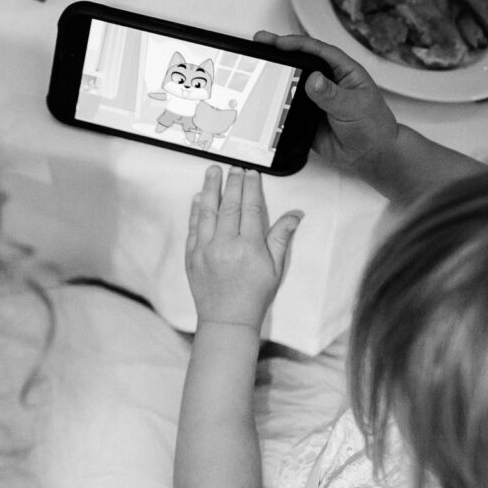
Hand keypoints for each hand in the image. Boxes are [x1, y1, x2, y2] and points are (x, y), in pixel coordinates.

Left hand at [185, 166, 302, 330]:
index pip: (250, 209)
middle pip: (229, 206)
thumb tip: (296, 213)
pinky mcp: (191, 257)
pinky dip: (195, 211)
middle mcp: (225, 245)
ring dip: (209, 190)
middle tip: (234, 167)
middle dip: (232, 183)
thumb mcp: (275, 269)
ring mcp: (205, 250)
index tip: (251, 173)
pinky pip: (193, 228)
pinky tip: (197, 198)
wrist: (226, 320)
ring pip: (207, 212)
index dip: (251, 188)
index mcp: (248, 247)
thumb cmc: (254, 295)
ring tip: (212, 171)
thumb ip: (281, 238)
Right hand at [253, 32, 398, 176]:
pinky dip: (276, 105)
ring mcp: (315, 100)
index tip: (279, 43)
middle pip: (301, 63)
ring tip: (258, 69)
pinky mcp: (306, 117)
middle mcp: (327, 82)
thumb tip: (314, 80)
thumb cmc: (373, 126)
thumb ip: (332, 94)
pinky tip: (264, 99)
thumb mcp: (354, 106)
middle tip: (260, 44)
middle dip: (280, 54)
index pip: (318, 51)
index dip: (298, 45)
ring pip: (292, 85)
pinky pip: (289, 108)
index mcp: (343, 71)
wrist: (369, 155)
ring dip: (276, 79)